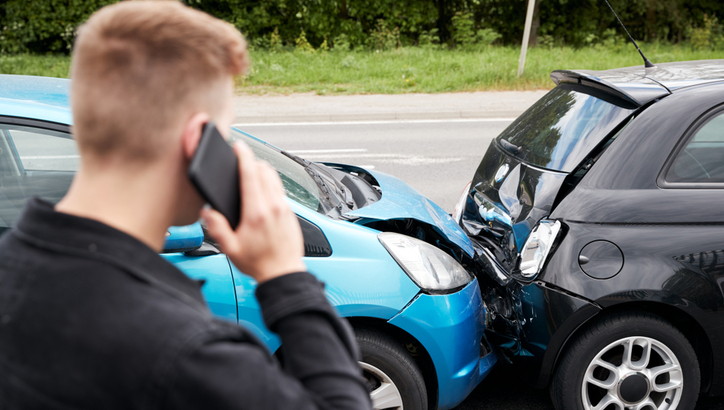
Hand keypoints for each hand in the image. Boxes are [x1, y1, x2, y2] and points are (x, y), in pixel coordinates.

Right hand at [202, 141, 305, 282]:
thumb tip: (208, 212)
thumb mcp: (230, 249)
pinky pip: (281, 190)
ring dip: (263, 171)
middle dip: (252, 162)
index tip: (239, 147)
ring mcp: (285, 209)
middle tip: (241, 161)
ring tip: (251, 173)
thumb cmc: (258, 263)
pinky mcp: (291, 213)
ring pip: (275, 178)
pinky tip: (263, 192)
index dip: (244, 157)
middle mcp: (274, 207)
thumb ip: (217, 229)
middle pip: (265, 171)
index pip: (251, 175)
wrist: (284, 273)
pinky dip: (271, 184)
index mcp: (257, 213)